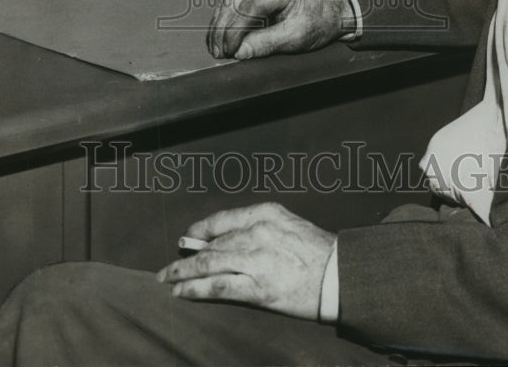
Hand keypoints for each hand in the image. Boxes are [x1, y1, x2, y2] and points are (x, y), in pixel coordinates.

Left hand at [156, 203, 334, 320]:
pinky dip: (195, 289)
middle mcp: (256, 233)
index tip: (189, 237)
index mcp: (265, 213)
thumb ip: (259, 229)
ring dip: (183, 273)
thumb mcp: (288, 225)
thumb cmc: (318, 252)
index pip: (222, 219)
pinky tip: (182, 292)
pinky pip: (216, 286)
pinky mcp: (256, 288)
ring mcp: (254, 260)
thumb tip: (228, 242)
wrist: (339, 276)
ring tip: (168, 280)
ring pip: (208, 264)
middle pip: (213, 244)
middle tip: (170, 265)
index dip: (200, 230)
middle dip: (188, 256)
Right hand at [208, 0, 354, 59]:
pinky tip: (220, 31)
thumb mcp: (296, 37)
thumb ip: (266, 44)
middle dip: (222, 28)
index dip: (234, 32)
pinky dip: (225, 14)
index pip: (249, 8)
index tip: (228, 52)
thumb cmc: (318, 21)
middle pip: (234, 0)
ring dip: (220, 22)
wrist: (329, 8)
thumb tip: (239, 52)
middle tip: (217, 51)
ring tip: (215, 45)